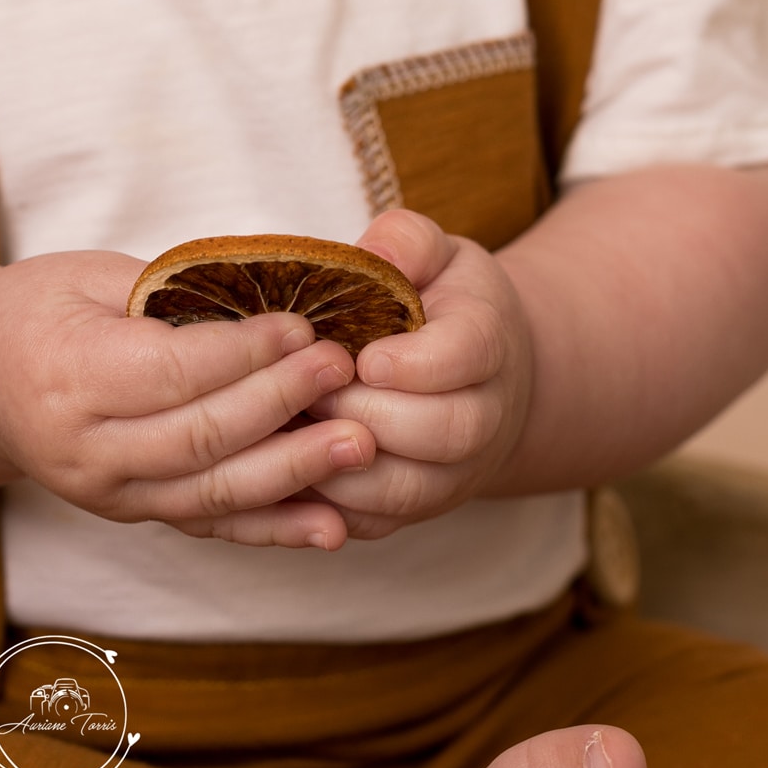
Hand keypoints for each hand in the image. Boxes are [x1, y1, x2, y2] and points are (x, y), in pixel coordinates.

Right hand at [0, 250, 374, 548]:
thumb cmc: (41, 312)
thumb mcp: (88, 277)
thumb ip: (171, 293)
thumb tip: (273, 301)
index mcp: (65, 375)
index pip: (171, 371)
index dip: (245, 352)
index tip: (304, 324)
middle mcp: (84, 450)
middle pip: (199, 436)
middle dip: (281, 403)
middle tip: (343, 370)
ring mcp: (110, 496)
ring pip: (212, 493)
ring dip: (293, 472)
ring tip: (359, 445)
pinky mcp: (136, 517)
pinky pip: (213, 529)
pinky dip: (276, 531)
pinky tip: (332, 527)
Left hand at [305, 211, 533, 539]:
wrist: (478, 381)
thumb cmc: (440, 306)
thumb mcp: (433, 255)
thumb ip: (406, 242)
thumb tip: (373, 254)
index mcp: (489, 343)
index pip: (466, 357)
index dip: (415, 362)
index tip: (365, 355)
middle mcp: (483, 419)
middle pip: (439, 432)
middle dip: (364, 411)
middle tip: (307, 390)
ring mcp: (450, 475)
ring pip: (401, 489)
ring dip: (335, 462)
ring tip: (285, 426)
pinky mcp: (411, 512)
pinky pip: (368, 524)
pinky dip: (320, 504)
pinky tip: (278, 467)